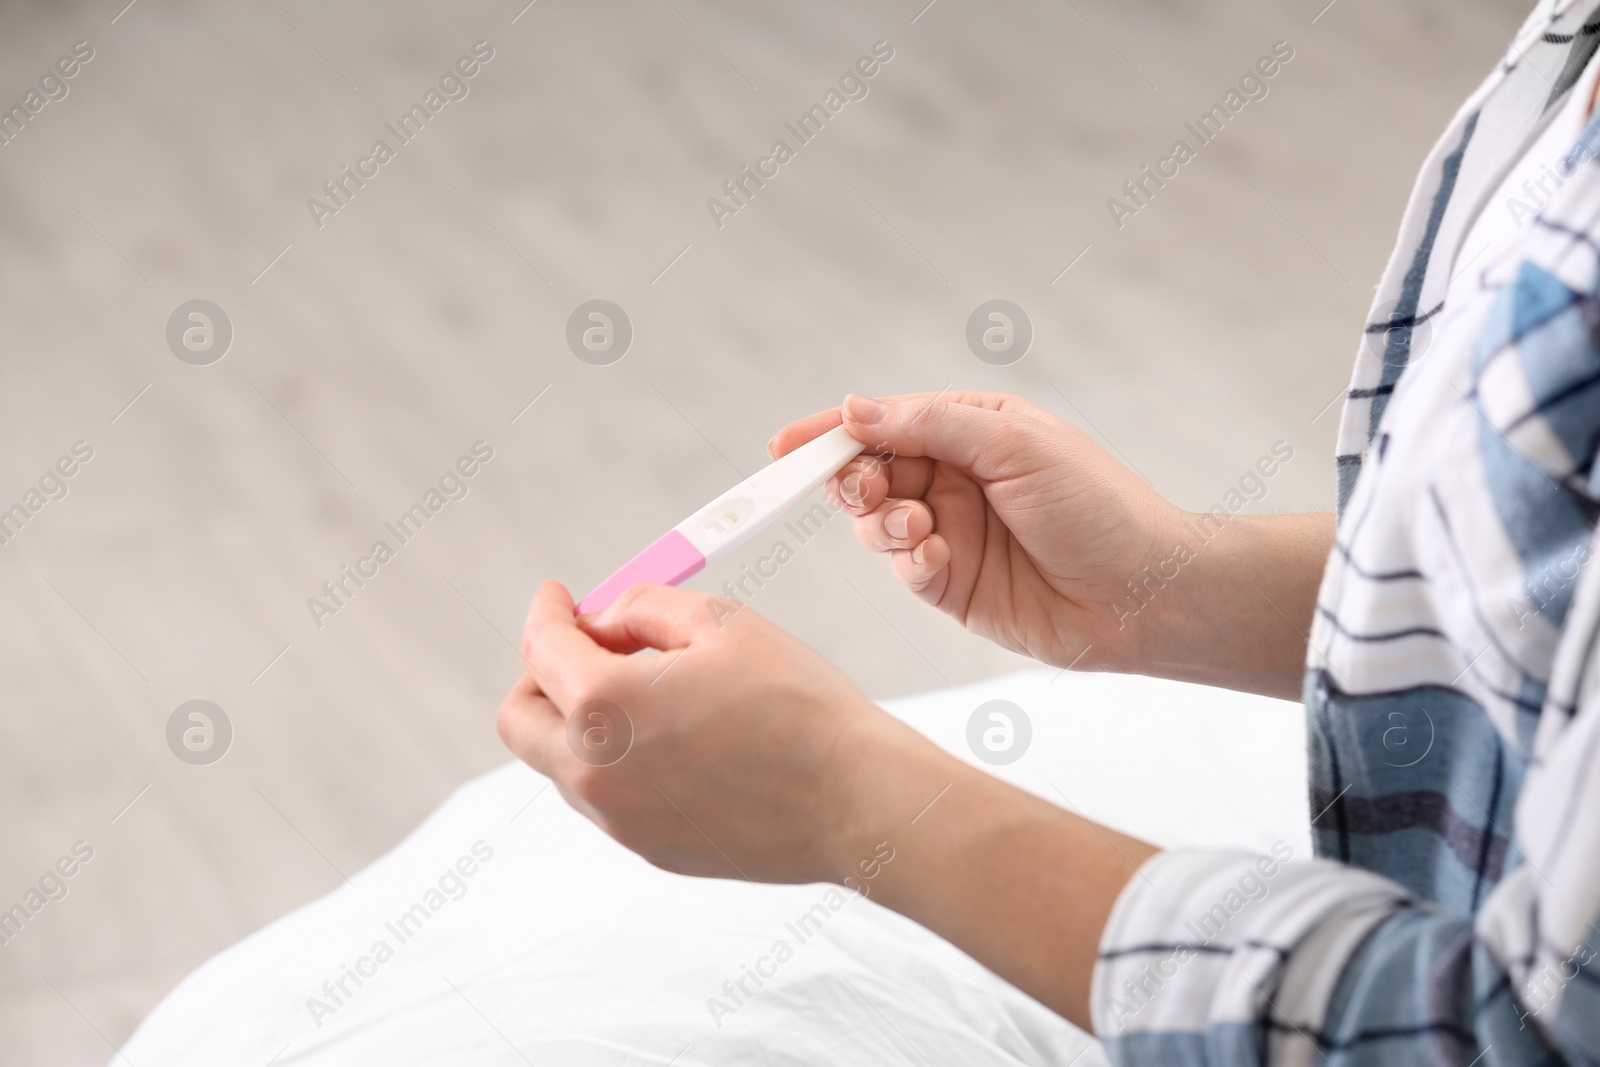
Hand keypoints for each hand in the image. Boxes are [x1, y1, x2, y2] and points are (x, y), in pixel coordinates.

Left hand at [497, 581, 957, 882]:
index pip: (540, 648)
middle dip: (540, 675)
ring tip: (651, 691)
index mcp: (603, 706)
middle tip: (587, 647)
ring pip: (562, 763)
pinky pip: (608, 798)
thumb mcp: (721, 622)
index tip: (560, 598)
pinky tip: (678, 740)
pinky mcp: (651, 849)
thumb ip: (645, 607)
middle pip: (522, 720)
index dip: (548, 611)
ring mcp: (620, 820)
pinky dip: (618, 762)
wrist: (856, 801)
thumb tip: (608, 619)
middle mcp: (595, 773)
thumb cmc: (799, 707)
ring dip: (580, 721)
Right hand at [771, 392, 1181, 670]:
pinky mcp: (952, 585)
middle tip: (866, 490)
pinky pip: (903, 568)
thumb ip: (930, 424)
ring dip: (881, 522)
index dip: (832, 432)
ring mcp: (950, 532)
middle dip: (853, 480)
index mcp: (971, 429)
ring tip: (918, 527)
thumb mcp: (1014, 443)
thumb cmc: (1096, 505)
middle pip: (869, 472)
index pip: (885, 422)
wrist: (1143, 592)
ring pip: (876, 523)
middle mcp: (955, 479)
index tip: (784, 446)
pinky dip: (906, 561)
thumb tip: (856, 409)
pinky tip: (934, 557)